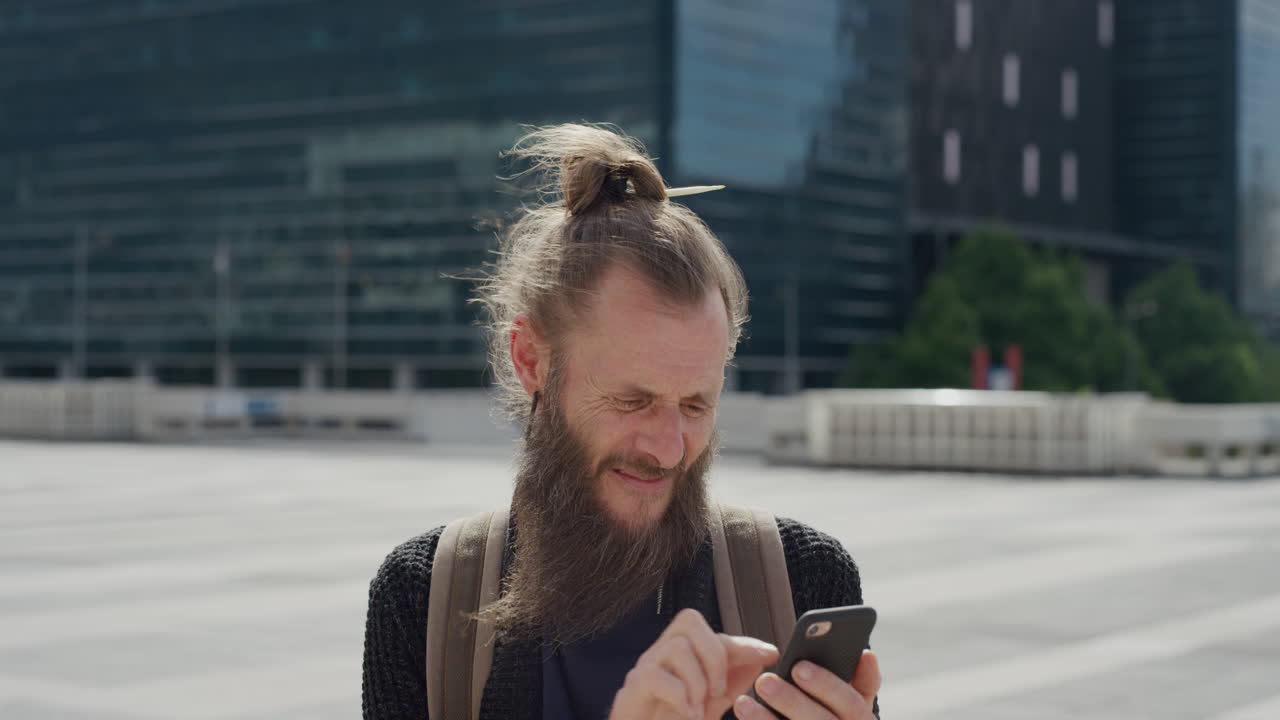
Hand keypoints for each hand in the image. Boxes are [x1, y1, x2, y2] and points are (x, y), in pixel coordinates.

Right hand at [609, 608, 779, 719]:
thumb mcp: (710, 705)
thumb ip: (731, 684)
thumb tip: (759, 660)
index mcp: (683, 655)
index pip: (716, 634)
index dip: (744, 643)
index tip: (770, 654)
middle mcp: (663, 654)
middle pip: (690, 621)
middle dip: (714, 655)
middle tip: (719, 691)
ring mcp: (646, 667)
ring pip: (677, 646)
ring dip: (697, 680)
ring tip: (699, 708)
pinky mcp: (632, 687)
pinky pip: (654, 674)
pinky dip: (678, 695)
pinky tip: (686, 712)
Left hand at [733, 650, 880, 719]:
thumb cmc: (837, 717)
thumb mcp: (853, 704)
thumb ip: (861, 681)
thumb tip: (865, 655)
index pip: (853, 704)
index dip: (828, 685)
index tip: (800, 666)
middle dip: (792, 701)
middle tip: (764, 681)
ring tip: (743, 703)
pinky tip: (746, 716)